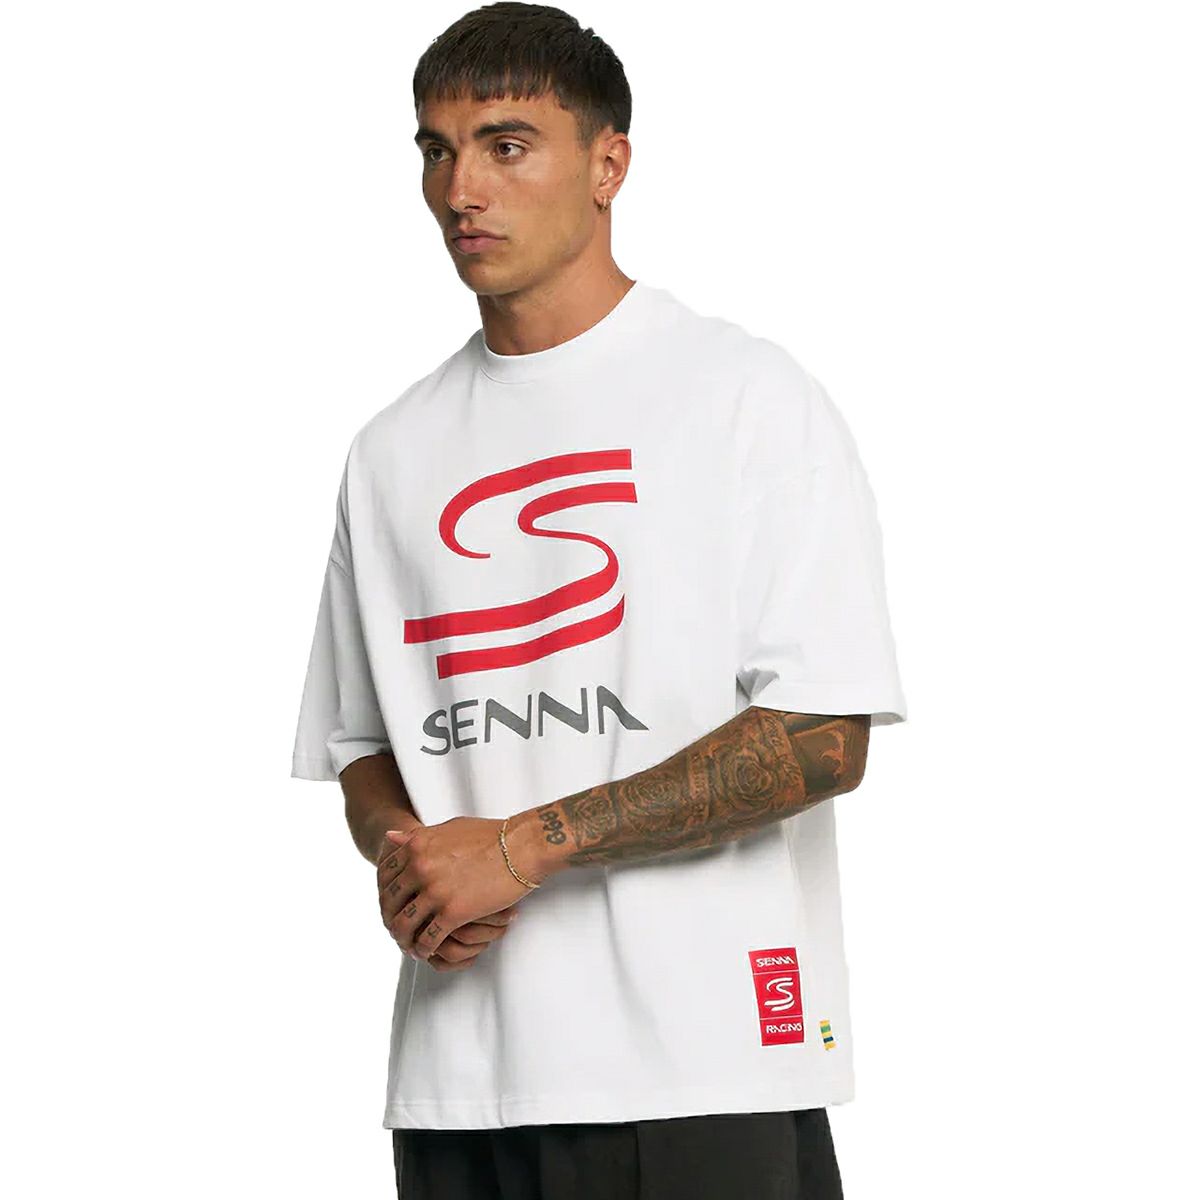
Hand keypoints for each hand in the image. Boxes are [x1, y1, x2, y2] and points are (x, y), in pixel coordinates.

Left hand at [378, 816, 535, 961]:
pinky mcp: (454, 912)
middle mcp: (420, 868)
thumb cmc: (489, 836)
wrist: (520, 847)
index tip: (391, 904)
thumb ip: (417, 837)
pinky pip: (428, 939)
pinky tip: (426, 951)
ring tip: (409, 945)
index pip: (385, 875)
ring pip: (404, 925)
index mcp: (417, 846)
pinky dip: (423, 949)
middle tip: (397, 928)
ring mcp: (436, 891)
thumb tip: (390, 837)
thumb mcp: (447, 828)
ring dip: (403, 939)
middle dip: (390, 918)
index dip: (385, 893)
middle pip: (390, 902)